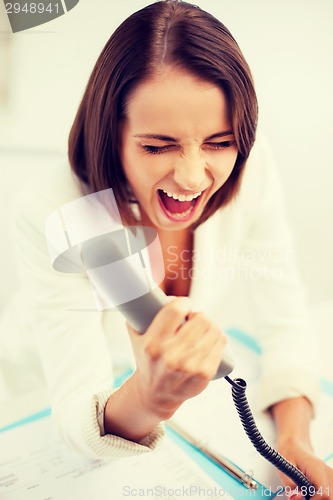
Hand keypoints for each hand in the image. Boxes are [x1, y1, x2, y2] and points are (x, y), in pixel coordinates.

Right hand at [127, 296, 226, 419]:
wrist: (155, 395)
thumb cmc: (148, 360)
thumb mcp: (137, 337)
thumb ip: (141, 313)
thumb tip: (165, 296)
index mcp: (152, 345)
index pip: (175, 311)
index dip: (183, 303)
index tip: (184, 304)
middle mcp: (171, 357)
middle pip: (200, 319)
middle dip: (197, 315)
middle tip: (193, 319)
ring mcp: (190, 367)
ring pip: (213, 330)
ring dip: (209, 325)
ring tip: (201, 328)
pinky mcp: (204, 374)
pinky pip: (220, 343)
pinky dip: (217, 337)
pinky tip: (210, 338)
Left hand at [277, 437, 332, 498]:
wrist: (294, 444)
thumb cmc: (289, 453)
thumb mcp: (284, 467)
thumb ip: (290, 485)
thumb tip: (295, 498)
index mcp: (317, 468)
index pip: (324, 493)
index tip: (303, 498)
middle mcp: (327, 472)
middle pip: (330, 496)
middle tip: (304, 496)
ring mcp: (330, 475)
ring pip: (331, 494)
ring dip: (319, 497)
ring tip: (307, 492)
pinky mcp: (330, 478)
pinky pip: (329, 491)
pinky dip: (320, 494)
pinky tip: (311, 490)